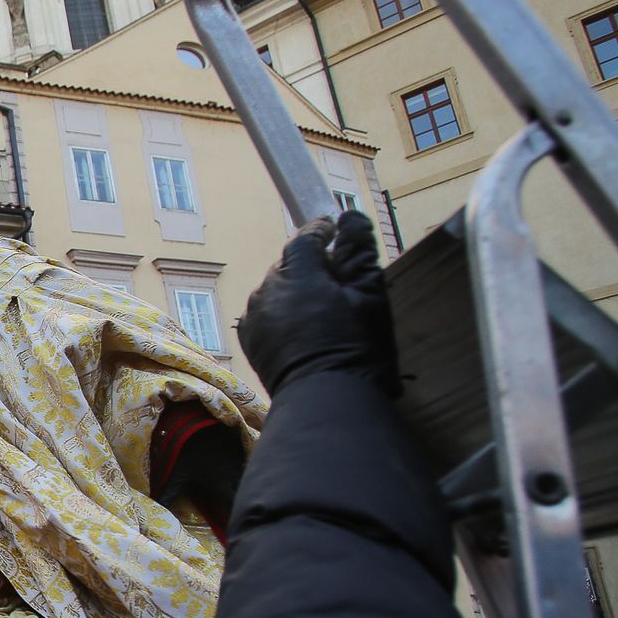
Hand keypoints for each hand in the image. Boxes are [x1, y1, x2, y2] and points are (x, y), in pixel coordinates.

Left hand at [238, 211, 398, 396]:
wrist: (325, 398)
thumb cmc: (356, 347)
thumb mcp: (369, 295)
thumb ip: (358, 251)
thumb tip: (349, 218)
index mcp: (298, 273)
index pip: (305, 238)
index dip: (321, 231)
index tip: (334, 230)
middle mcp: (268, 289)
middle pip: (289, 265)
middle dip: (310, 267)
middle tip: (336, 283)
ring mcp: (254, 315)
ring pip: (275, 289)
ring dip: (293, 292)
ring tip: (320, 311)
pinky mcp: (248, 338)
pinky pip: (264, 313)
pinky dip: (280, 314)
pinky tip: (301, 330)